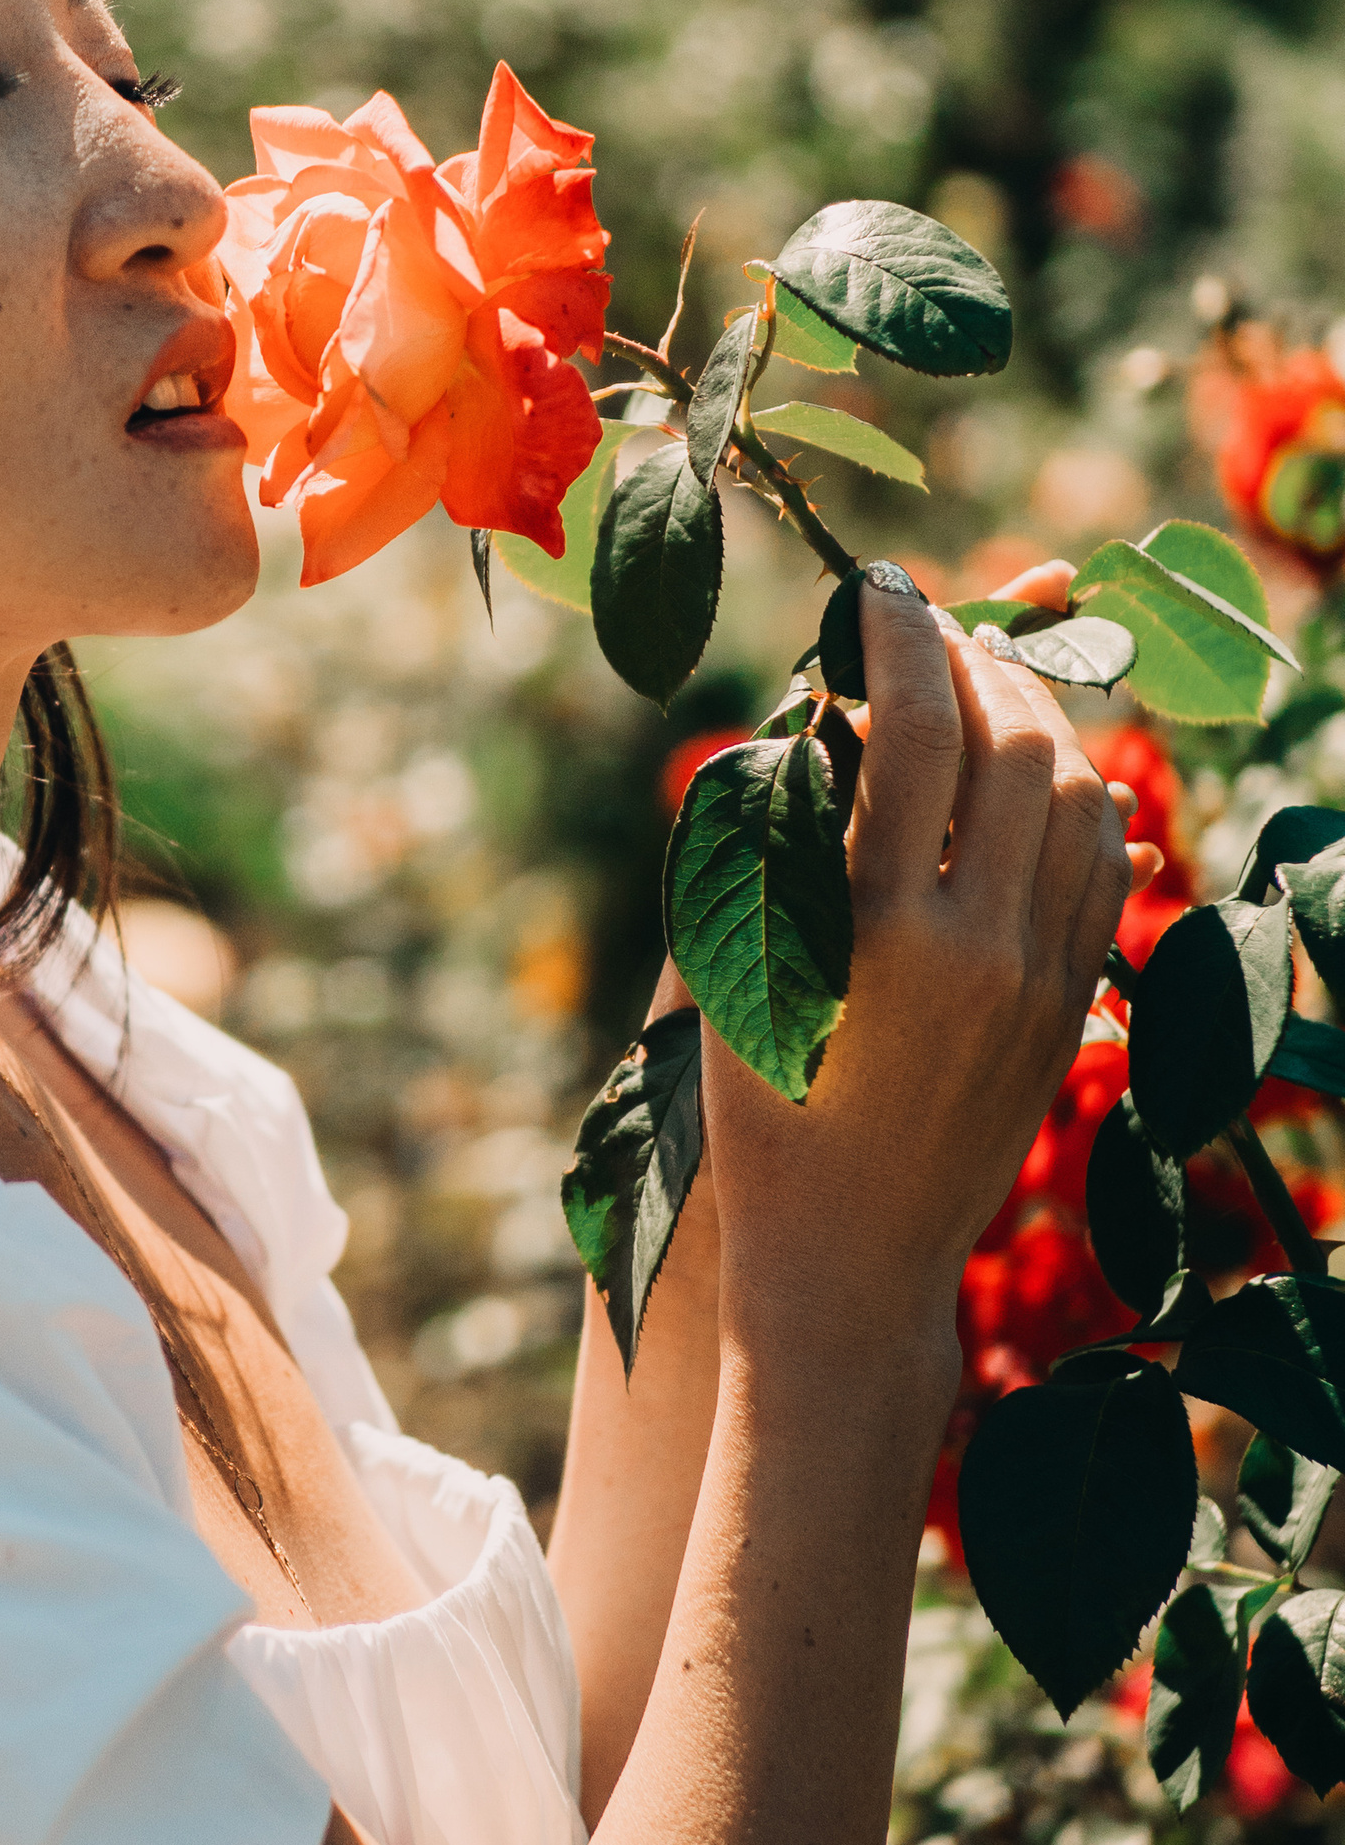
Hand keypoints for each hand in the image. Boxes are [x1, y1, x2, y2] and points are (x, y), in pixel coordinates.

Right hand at [704, 571, 1135, 1363]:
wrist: (847, 1257)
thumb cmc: (760, 1115)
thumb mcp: (738, 972)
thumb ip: (782, 844)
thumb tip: (832, 720)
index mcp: (874, 929)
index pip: (915, 731)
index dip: (903, 636)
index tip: (882, 588)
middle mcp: (972, 946)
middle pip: (1011, 747)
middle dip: (978, 661)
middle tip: (934, 625)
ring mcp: (1036, 978)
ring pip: (1077, 797)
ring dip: (1037, 718)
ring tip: (987, 683)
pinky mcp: (1070, 1008)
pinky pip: (1106, 866)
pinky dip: (1082, 793)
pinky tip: (1044, 771)